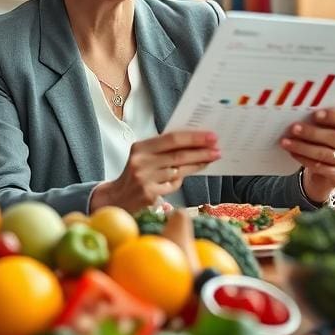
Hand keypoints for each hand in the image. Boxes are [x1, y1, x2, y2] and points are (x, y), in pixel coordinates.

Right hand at [90, 131, 219, 211]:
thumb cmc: (136, 173)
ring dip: (197, 164)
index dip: (194, 137)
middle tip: (217, 149)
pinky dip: (181, 179)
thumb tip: (194, 141)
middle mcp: (141, 162)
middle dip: (201, 151)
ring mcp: (144, 179)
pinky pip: (173, 185)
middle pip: (178, 155)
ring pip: (178, 170)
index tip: (211, 136)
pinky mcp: (149, 194)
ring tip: (210, 159)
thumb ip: (163, 149)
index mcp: (140, 147)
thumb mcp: (144, 156)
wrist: (117, 197)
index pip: (172, 139)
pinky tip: (188, 174)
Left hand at [280, 99, 334, 203]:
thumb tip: (323, 96)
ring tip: (286, 141)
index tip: (315, 114)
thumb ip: (330, 113)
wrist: (329, 170)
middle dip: (312, 132)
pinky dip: (304, 159)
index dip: (334, 116)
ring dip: (303, 147)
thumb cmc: (330, 141)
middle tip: (293, 128)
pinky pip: (320, 167)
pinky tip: (292, 152)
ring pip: (325, 154)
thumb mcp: (332, 126)